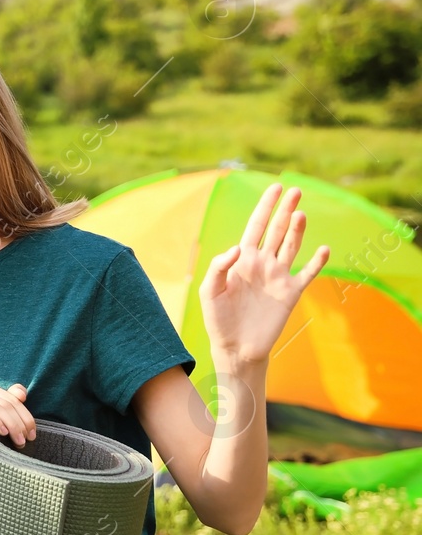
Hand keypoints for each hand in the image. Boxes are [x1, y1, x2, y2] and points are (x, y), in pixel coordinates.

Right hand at [0, 379, 33, 466]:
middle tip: (27, 440)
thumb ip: (10, 402)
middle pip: (2, 402)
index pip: (8, 397)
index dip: (24, 414)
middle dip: (18, 422)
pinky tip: (3, 433)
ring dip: (11, 425)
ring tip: (18, 441)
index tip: (33, 433)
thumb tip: (21, 393)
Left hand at [199, 184, 328, 369]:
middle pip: (276, 230)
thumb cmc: (218, 319)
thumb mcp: (210, 291)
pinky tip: (324, 249)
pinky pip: (308, 274)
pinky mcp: (291, 293)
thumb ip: (218, 266)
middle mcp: (263, 263)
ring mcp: (278, 276)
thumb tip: (238, 248)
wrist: (235, 347)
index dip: (265, 206)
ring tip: (300, 213)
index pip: (256, 226)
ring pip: (291, 246)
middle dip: (285, 210)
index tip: (275, 187)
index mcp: (242, 259)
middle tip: (295, 190)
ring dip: (297, 230)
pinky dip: (317, 262)